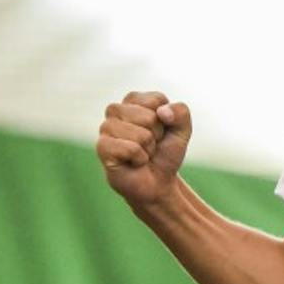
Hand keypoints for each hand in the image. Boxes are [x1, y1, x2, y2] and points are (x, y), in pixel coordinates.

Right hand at [96, 91, 191, 207]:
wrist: (157, 183)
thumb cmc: (164, 154)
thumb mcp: (182, 130)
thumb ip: (181, 112)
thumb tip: (162, 112)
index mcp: (133, 100)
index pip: (157, 100)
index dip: (166, 120)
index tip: (160, 132)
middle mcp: (116, 110)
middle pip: (150, 117)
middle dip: (157, 136)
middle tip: (150, 145)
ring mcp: (106, 128)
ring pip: (141, 134)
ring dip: (148, 149)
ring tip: (141, 154)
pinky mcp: (102, 147)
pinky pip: (131, 149)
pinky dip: (139, 159)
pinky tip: (133, 162)